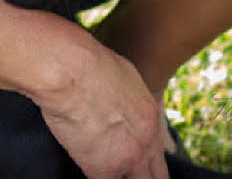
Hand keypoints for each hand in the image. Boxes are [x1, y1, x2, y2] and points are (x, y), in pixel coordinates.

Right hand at [32, 47, 168, 178]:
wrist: (72, 71)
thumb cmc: (90, 64)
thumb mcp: (122, 77)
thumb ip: (127, 100)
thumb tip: (120, 106)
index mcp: (151, 117)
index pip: (160, 157)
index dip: (149, 166)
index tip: (139, 168)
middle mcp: (145, 141)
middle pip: (154, 177)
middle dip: (142, 177)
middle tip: (126, 173)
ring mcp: (127, 158)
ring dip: (121, 177)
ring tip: (104, 167)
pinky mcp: (101, 168)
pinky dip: (94, 176)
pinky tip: (86, 166)